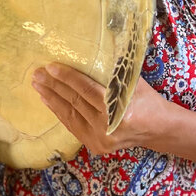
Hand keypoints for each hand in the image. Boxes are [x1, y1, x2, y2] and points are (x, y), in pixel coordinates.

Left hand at [31, 66, 165, 155]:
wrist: (158, 129)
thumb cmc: (146, 99)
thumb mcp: (133, 81)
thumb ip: (112, 70)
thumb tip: (88, 49)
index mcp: (119, 110)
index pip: (87, 91)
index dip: (67, 78)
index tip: (51, 66)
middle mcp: (107, 127)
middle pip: (75, 102)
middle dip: (54, 86)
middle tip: (37, 73)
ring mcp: (100, 140)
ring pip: (70, 115)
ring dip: (51, 98)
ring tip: (38, 85)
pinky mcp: (95, 146)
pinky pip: (72, 125)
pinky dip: (59, 112)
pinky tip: (48, 100)